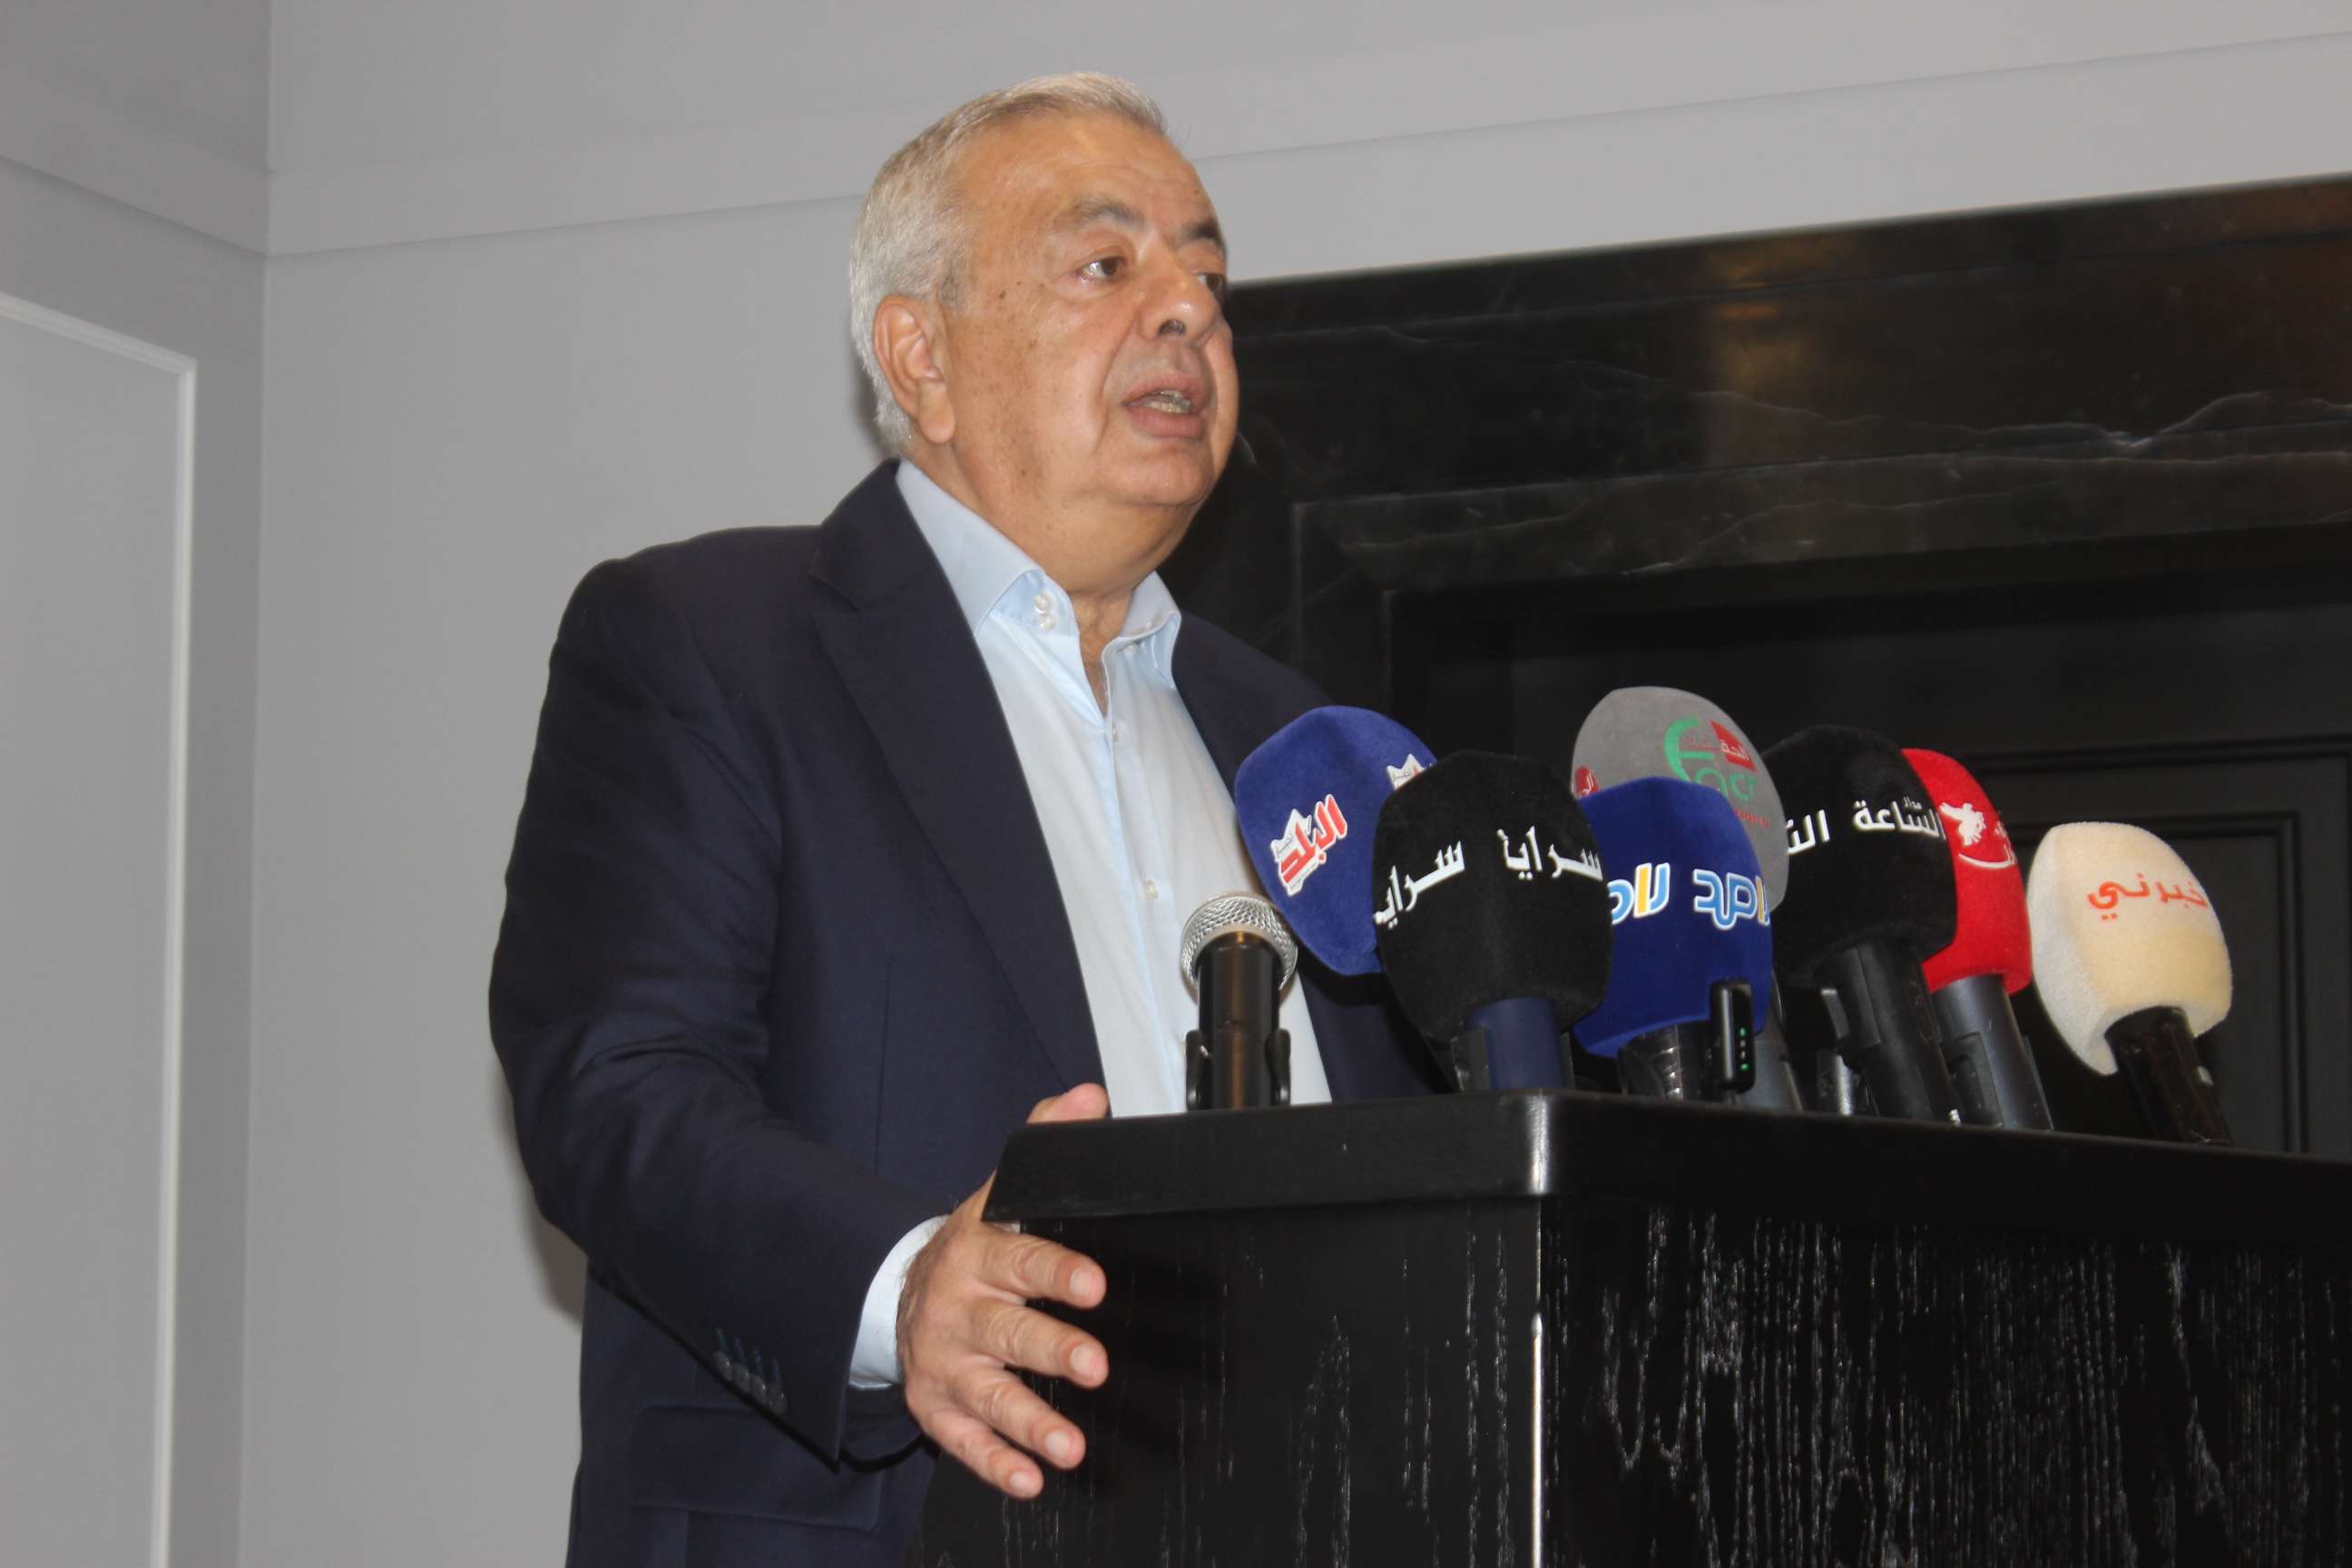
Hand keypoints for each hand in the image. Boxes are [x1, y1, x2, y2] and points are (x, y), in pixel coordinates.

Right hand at [896, 1083, 1111, 1497]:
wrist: (898, 1290)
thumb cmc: (974, 1246)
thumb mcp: (1004, 1190)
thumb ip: (1046, 1141)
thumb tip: (1089, 1098)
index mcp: (979, 1250)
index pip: (1021, 1257)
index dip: (1058, 1271)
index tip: (1094, 1284)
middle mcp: (959, 1308)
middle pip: (1006, 1330)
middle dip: (1051, 1349)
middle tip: (1095, 1365)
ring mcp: (944, 1361)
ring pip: (987, 1393)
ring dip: (1030, 1421)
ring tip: (1070, 1446)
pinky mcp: (935, 1406)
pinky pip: (963, 1441)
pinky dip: (994, 1463)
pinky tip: (1030, 1481)